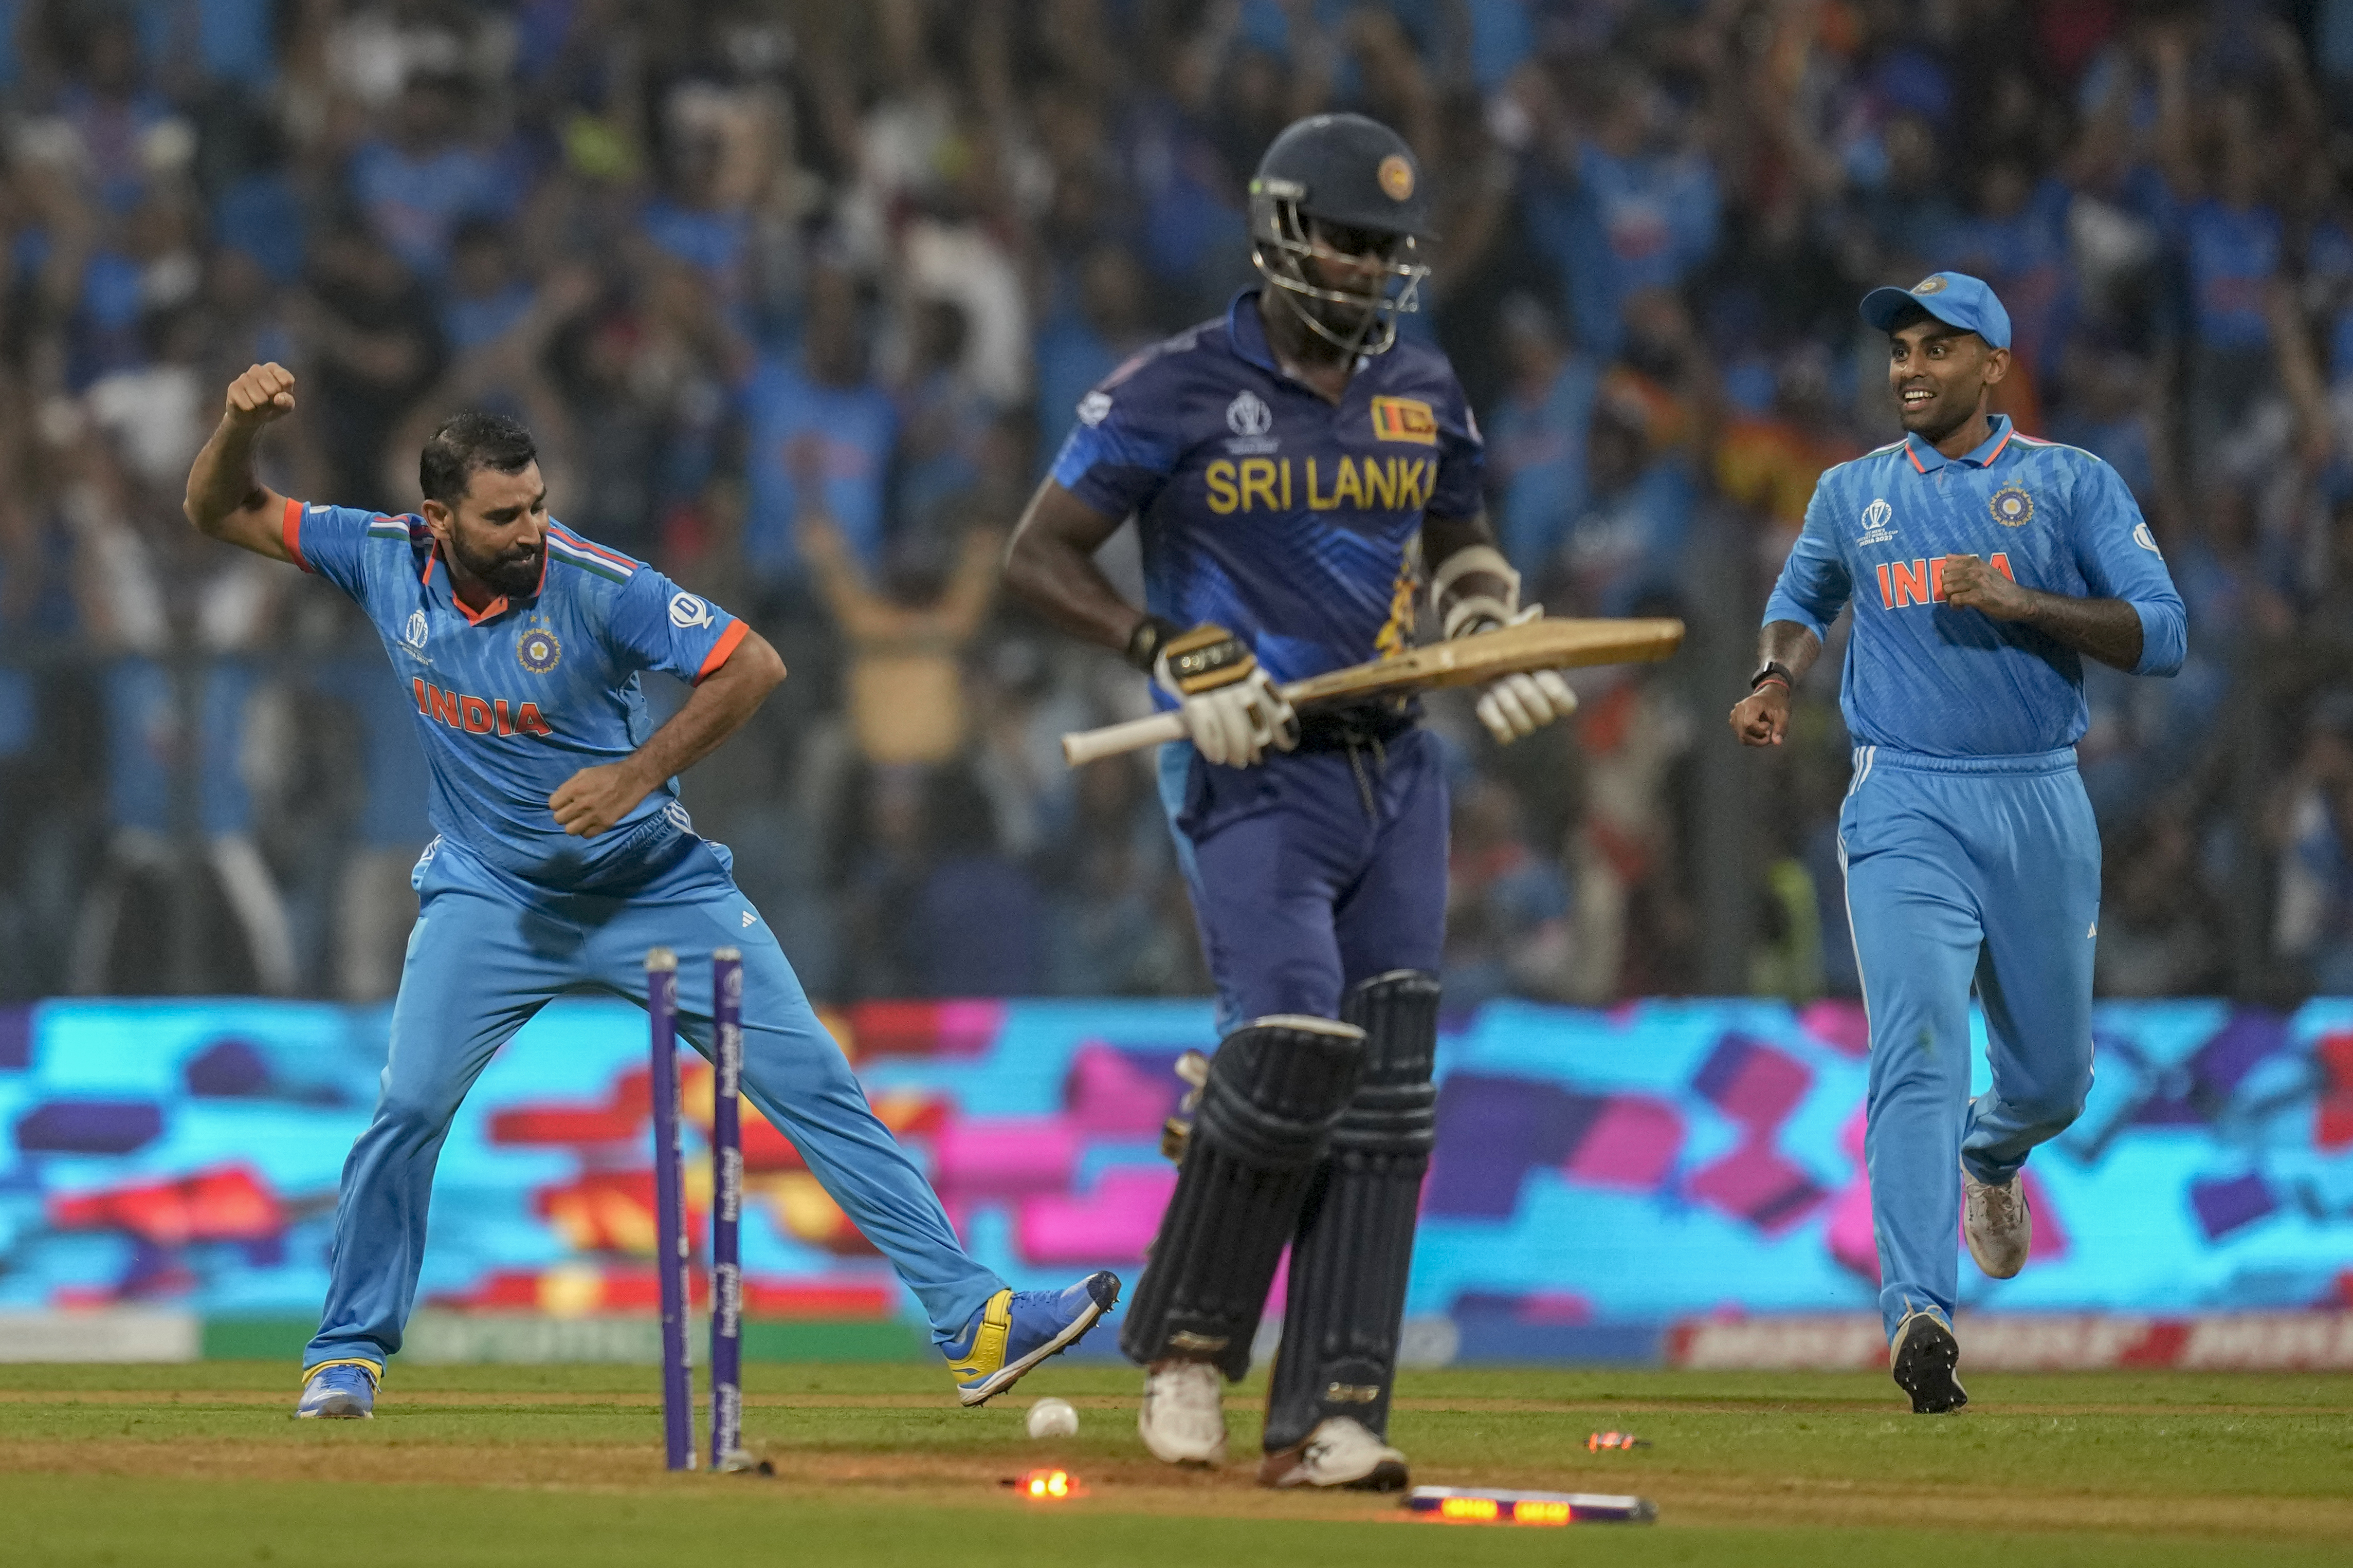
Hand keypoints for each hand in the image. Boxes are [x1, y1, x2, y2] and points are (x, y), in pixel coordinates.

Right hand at [224, 362, 297, 428]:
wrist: (249, 417)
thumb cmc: (270, 407)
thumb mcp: (284, 406)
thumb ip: (287, 402)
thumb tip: (279, 398)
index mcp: (273, 368)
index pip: (287, 380)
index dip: (286, 394)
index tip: (280, 396)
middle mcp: (257, 369)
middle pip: (274, 389)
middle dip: (272, 401)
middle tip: (266, 402)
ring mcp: (244, 376)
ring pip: (260, 399)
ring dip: (261, 407)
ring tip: (257, 404)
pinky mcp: (233, 387)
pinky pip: (248, 405)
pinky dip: (251, 410)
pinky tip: (248, 406)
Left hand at [549, 761, 656, 837]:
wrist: (633, 779)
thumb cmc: (607, 774)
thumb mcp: (584, 773)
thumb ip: (569, 786)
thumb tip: (561, 799)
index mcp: (574, 789)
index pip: (552, 804)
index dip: (558, 803)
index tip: (565, 802)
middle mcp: (581, 804)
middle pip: (558, 819)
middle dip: (564, 815)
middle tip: (573, 811)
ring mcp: (593, 816)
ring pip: (570, 831)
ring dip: (574, 825)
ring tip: (581, 819)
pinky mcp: (604, 825)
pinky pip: (586, 835)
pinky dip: (587, 830)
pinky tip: (591, 823)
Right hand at [1154, 623, 1296, 766]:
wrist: (1175, 643)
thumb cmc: (1211, 659)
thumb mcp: (1237, 663)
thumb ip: (1251, 683)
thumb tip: (1270, 717)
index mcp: (1248, 669)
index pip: (1272, 699)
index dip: (1282, 725)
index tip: (1287, 745)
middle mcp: (1234, 676)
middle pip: (1252, 716)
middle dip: (1258, 742)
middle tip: (1258, 759)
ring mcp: (1212, 683)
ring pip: (1230, 722)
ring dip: (1235, 747)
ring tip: (1236, 761)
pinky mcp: (1189, 690)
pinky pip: (1204, 723)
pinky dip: (1211, 742)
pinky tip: (1214, 756)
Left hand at [1457, 604, 1575, 743]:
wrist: (1485, 662)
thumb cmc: (1509, 648)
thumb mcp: (1518, 633)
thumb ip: (1527, 624)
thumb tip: (1534, 612)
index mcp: (1553, 686)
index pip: (1567, 705)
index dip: (1556, 693)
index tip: (1541, 674)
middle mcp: (1542, 708)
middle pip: (1543, 716)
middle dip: (1524, 693)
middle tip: (1510, 676)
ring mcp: (1524, 721)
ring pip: (1523, 726)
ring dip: (1506, 704)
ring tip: (1495, 685)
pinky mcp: (1504, 728)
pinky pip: (1506, 736)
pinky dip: (1494, 719)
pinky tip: (1487, 701)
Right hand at [1730, 682, 1791, 745]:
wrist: (1770, 695)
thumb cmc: (1777, 703)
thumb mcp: (1783, 714)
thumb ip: (1780, 728)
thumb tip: (1777, 743)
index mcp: (1750, 704)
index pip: (1748, 724)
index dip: (1760, 730)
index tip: (1769, 726)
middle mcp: (1739, 709)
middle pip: (1743, 733)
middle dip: (1758, 739)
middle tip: (1769, 734)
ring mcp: (1734, 715)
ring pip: (1741, 737)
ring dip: (1755, 740)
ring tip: (1765, 732)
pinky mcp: (1734, 721)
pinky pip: (1740, 735)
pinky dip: (1750, 738)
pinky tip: (1758, 731)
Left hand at [1940, 554, 2033, 620]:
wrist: (2018, 601)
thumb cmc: (2000, 586)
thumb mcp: (1985, 569)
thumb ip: (1967, 563)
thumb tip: (1947, 556)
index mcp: (1976, 563)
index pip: (1948, 564)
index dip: (1947, 576)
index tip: (1954, 584)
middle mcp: (1975, 571)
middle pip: (1945, 577)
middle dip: (1946, 589)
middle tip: (1955, 596)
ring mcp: (1976, 583)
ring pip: (1948, 588)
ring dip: (1949, 598)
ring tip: (1959, 603)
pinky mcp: (1977, 597)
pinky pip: (1955, 599)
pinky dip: (1955, 606)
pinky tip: (1961, 608)